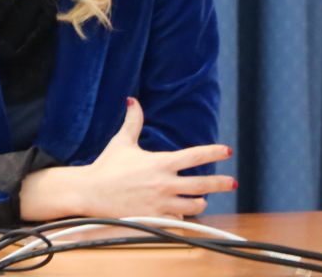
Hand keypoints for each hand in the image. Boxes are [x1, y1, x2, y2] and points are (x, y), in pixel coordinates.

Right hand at [21, 97, 234, 220]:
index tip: (227, 151)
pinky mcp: (154, 218)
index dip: (214, 152)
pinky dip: (181, 217)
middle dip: (221, 183)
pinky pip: (177, 220)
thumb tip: (132, 101)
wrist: (90, 192)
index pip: (195, 155)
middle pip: (203, 184)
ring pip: (193, 205)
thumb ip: (132, 122)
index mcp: (160, 162)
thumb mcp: (121, 142)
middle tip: (232, 182)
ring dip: (200, 202)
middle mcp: (164, 183)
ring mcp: (161, 203)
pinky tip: (181, 214)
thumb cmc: (106, 166)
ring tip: (202, 200)